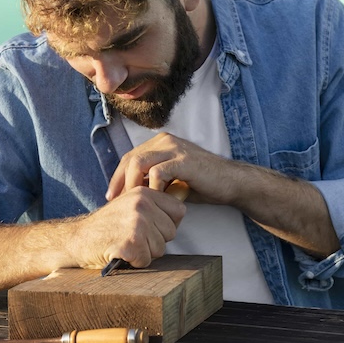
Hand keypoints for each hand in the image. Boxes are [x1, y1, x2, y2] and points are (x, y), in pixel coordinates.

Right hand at [70, 186, 185, 269]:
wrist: (78, 239)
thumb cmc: (106, 225)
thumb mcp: (129, 204)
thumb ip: (152, 204)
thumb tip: (181, 207)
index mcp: (143, 193)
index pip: (179, 210)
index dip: (167, 223)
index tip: (150, 227)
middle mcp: (142, 205)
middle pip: (171, 232)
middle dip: (155, 240)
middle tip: (132, 237)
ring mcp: (137, 223)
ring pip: (160, 249)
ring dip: (145, 252)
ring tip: (125, 243)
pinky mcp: (131, 243)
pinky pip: (146, 260)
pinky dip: (135, 262)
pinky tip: (121, 252)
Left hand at [106, 132, 237, 205]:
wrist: (230, 183)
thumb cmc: (201, 183)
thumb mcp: (171, 180)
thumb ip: (152, 181)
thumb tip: (129, 193)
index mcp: (160, 143)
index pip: (130, 157)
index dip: (118, 176)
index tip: (112, 196)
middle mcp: (165, 141)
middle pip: (130, 158)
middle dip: (120, 181)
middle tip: (116, 201)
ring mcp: (174, 148)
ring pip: (139, 162)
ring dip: (132, 184)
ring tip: (133, 202)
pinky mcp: (183, 160)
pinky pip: (158, 172)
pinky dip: (152, 188)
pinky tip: (154, 201)